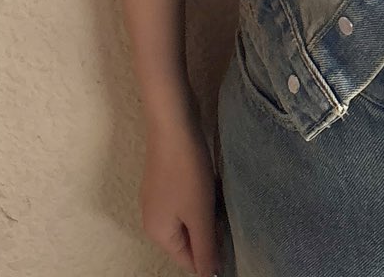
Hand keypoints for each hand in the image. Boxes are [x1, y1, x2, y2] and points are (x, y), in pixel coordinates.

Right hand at [141, 111, 219, 276]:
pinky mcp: (165, 179)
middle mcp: (153, 219)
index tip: (231, 238)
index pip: (189, 261)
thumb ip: (205, 249)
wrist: (173, 122)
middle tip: (227, 217)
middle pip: (189, 239)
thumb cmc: (186, 171)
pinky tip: (211, 184)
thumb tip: (208, 276)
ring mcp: (157, 197)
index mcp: (158, 233)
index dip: (212, 255)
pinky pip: (186, 201)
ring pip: (189, 218)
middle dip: (210, 232)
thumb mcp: (200, 215)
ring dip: (207, 214)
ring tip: (221, 199)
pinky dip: (201, 199)